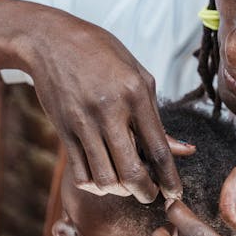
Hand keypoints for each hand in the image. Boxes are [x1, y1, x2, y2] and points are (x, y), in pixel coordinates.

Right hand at [23, 13, 182, 202]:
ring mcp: (83, 122)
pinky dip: (95, 185)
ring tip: (125, 184)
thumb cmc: (101, 55)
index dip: (170, 179)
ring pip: (105, 178)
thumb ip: (157, 117)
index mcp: (136, 93)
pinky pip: (81, 173)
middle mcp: (110, 110)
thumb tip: (184, 150)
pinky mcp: (63, 130)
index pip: (158, 149)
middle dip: (145, 193)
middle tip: (149, 195)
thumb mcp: (137, 76)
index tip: (175, 194)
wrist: (51, 41)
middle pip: (132, 172)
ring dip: (119, 191)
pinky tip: (102, 178)